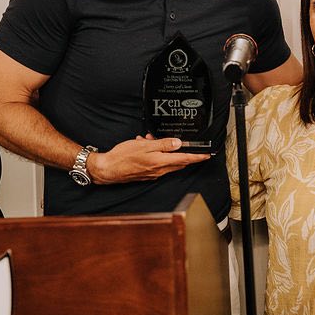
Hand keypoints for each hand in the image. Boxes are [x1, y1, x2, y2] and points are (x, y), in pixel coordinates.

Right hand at [87, 136, 210, 183]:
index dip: (197, 157)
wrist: (107, 169)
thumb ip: (162, 144)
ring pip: (167, 162)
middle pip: (178, 162)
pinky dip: (155, 155)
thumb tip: (178, 143)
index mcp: (160, 162)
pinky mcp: (147, 174)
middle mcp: (159, 170)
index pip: (185, 160)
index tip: (207, 155)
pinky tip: (145, 146)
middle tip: (180, 142)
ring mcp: (153, 174)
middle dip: (181, 152)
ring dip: (164, 151)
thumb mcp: (144, 146)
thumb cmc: (123, 157)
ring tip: (150, 140)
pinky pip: (157, 164)